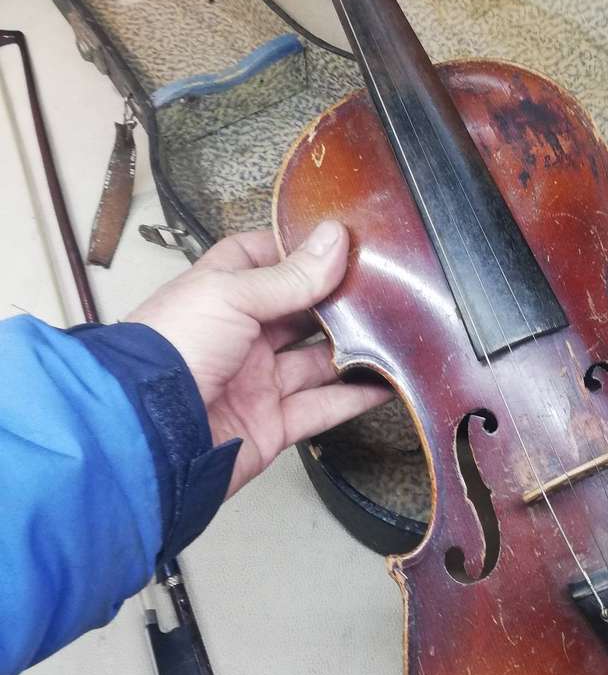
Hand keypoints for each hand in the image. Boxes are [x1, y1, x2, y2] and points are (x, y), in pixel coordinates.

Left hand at [128, 221, 389, 495]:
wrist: (149, 434)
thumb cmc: (169, 353)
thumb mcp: (230, 295)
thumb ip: (290, 275)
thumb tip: (334, 239)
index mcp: (218, 296)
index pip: (258, 260)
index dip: (295, 250)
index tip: (338, 242)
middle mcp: (238, 337)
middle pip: (297, 313)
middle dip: (334, 302)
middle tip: (378, 287)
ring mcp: (255, 382)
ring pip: (315, 362)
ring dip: (351, 349)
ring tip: (391, 331)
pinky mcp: (271, 424)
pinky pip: (321, 408)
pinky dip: (354, 397)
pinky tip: (383, 381)